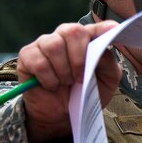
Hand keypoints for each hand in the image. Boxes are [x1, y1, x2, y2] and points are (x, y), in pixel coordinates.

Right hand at [17, 21, 120, 142]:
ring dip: (63, 70)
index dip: (103, 28)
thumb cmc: (85, 92)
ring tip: (66, 82)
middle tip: (80, 78)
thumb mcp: (106, 81)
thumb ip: (107, 63)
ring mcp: (44, 44)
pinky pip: (38, 61)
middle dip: (79, 57)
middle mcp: (65, 36)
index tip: (114, 29)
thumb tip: (100, 50)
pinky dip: (48, 78)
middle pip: (72, 31)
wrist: (61, 114)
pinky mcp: (27, 56)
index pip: (96, 29)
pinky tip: (51, 85)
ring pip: (53, 45)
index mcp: (87, 40)